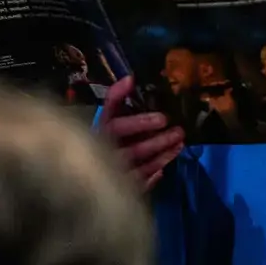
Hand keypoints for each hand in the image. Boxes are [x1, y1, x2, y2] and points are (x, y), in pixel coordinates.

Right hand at [97, 75, 183, 190]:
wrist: (85, 166)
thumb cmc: (105, 133)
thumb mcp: (109, 114)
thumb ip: (116, 97)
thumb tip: (130, 78)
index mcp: (100, 132)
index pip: (117, 127)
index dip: (139, 122)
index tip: (163, 118)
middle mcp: (104, 153)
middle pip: (133, 150)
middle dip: (157, 141)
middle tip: (179, 131)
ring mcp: (113, 173)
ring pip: (140, 167)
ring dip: (162, 155)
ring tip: (180, 143)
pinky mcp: (121, 186)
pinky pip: (139, 183)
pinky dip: (152, 174)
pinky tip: (163, 168)